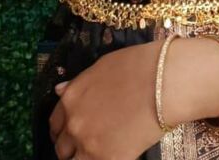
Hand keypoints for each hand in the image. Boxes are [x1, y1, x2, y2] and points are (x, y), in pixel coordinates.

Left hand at [49, 40, 167, 159]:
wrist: (164, 82)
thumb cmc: (138, 67)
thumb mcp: (102, 67)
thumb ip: (78, 84)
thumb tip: (60, 90)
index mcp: (71, 98)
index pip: (54, 122)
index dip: (62, 128)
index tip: (69, 132)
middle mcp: (74, 123)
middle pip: (61, 146)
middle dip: (71, 146)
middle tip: (86, 143)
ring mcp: (89, 145)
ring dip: (81, 157)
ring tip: (96, 152)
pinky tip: (110, 155)